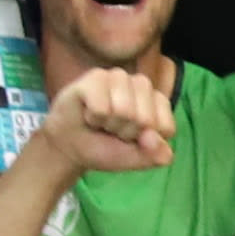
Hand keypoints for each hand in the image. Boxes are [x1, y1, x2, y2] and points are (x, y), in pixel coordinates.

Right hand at [32, 64, 177, 175]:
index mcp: (158, 103)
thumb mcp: (135, 159)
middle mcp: (142, 85)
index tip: (131, 138)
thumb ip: (154, 155)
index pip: (166, 127)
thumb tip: (155, 140)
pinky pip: (101, 107)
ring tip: (101, 120)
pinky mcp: (96, 76)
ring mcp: (119, 77)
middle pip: (144, 119)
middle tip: (111, 129)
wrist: (69, 146)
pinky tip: (88, 112)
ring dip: (109, 124)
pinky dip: (93, 117)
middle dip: (125, 132)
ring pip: (124, 111)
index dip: (146, 142)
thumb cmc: (105, 148)